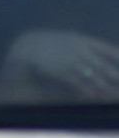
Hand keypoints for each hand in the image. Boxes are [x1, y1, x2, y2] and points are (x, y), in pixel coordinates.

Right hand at [0, 29, 118, 101]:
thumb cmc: (51, 43)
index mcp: (86, 42)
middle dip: (118, 79)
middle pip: (109, 69)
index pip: (112, 52)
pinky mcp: (64, 73)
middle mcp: (83, 52)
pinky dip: (93, 94)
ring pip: (98, 80)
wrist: (28, 46)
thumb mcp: (71, 39)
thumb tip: (105, 52)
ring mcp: (74, 63)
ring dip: (109, 90)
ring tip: (115, 97)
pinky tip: (98, 99)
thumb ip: (88, 46)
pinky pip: (82, 86)